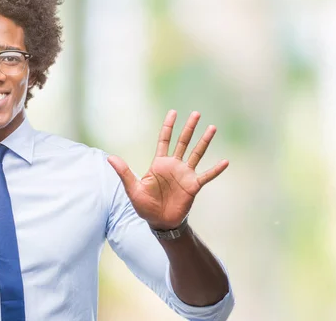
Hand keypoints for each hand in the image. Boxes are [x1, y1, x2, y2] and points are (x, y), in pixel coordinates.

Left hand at [108, 110, 228, 229]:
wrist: (159, 223)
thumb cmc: (145, 206)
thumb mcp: (132, 189)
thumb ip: (124, 172)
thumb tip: (110, 157)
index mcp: (159, 164)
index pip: (164, 140)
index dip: (168, 126)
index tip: (173, 112)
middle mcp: (174, 166)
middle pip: (183, 142)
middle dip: (189, 127)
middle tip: (196, 113)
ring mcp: (185, 175)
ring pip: (197, 154)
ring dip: (204, 141)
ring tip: (212, 128)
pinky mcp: (193, 186)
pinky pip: (206, 176)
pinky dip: (215, 170)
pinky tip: (225, 162)